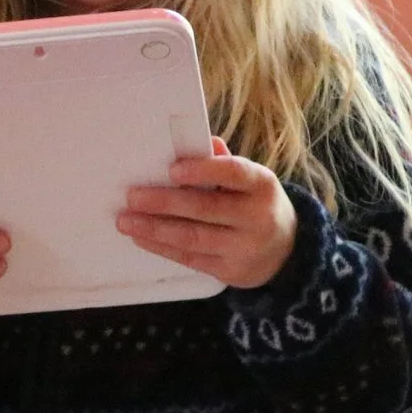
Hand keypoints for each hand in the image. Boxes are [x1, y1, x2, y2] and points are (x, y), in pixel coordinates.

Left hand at [118, 138, 296, 289]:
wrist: (285, 252)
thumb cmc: (256, 204)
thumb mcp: (251, 181)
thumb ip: (223, 163)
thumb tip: (200, 141)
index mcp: (262, 185)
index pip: (234, 173)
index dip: (203, 170)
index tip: (172, 169)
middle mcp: (257, 217)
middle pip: (206, 208)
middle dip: (164, 202)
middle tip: (133, 196)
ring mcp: (243, 247)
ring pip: (193, 237)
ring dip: (155, 228)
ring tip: (126, 220)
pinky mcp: (229, 271)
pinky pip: (190, 258)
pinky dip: (162, 247)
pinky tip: (141, 237)